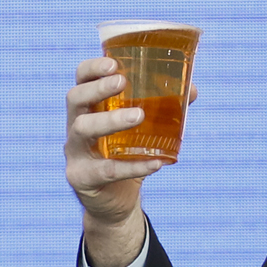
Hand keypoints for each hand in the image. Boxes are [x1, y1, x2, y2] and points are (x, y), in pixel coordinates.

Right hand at [65, 57, 163, 226]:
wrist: (115, 203)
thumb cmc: (126, 158)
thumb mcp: (142, 132)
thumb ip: (162, 110)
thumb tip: (192, 90)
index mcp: (88, 110)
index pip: (81, 80)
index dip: (92, 69)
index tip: (113, 63)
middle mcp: (75, 127)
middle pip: (74, 99)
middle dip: (97, 88)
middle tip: (122, 82)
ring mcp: (75, 154)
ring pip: (82, 129)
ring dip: (110, 120)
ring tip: (138, 116)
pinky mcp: (82, 178)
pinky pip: (106, 170)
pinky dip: (133, 166)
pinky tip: (156, 163)